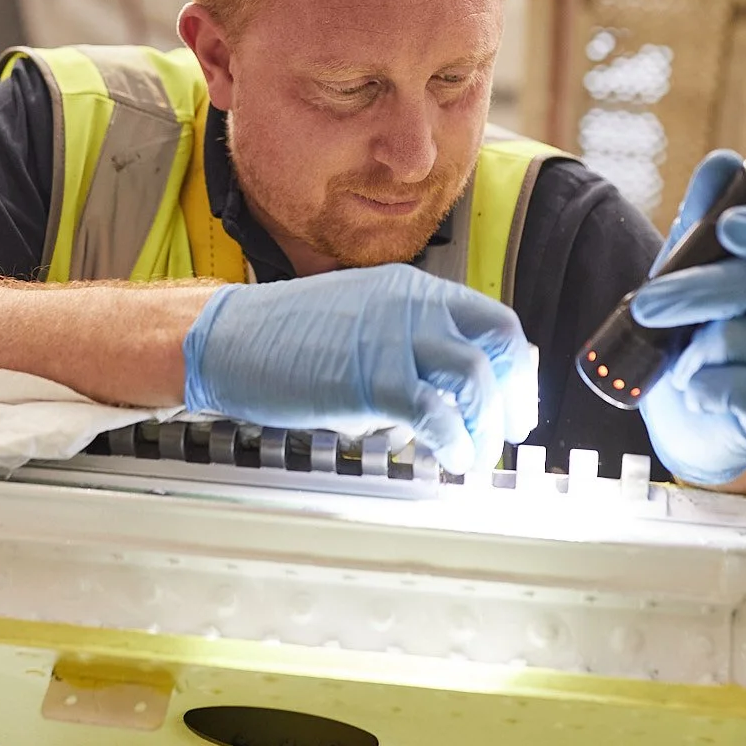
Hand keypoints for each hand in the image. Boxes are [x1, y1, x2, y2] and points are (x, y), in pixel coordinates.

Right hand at [182, 264, 536, 475]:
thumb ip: (409, 346)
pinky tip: (451, 456)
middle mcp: (413, 303)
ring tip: (475, 454)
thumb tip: (449, 392)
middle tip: (509, 433)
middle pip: (498, 343)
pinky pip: (435, 410)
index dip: (516, 368)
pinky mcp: (371, 376)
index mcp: (414, 289)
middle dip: (514, 395)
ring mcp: (393, 336)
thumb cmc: (288, 340)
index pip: (494, 321)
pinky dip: (454, 439)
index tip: (516, 403)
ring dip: (487, 424)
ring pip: (475, 375)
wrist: (229, 338)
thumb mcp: (364, 325)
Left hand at [633, 150, 745, 484]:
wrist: (704, 417)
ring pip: (743, 340)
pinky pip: (740, 390)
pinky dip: (704, 389)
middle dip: (693, 291)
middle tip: (644, 304)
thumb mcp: (698, 264)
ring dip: (693, 350)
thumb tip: (723, 161)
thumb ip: (707, 214)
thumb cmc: (706, 323)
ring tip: (680, 359)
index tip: (728, 227)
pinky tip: (699, 391)